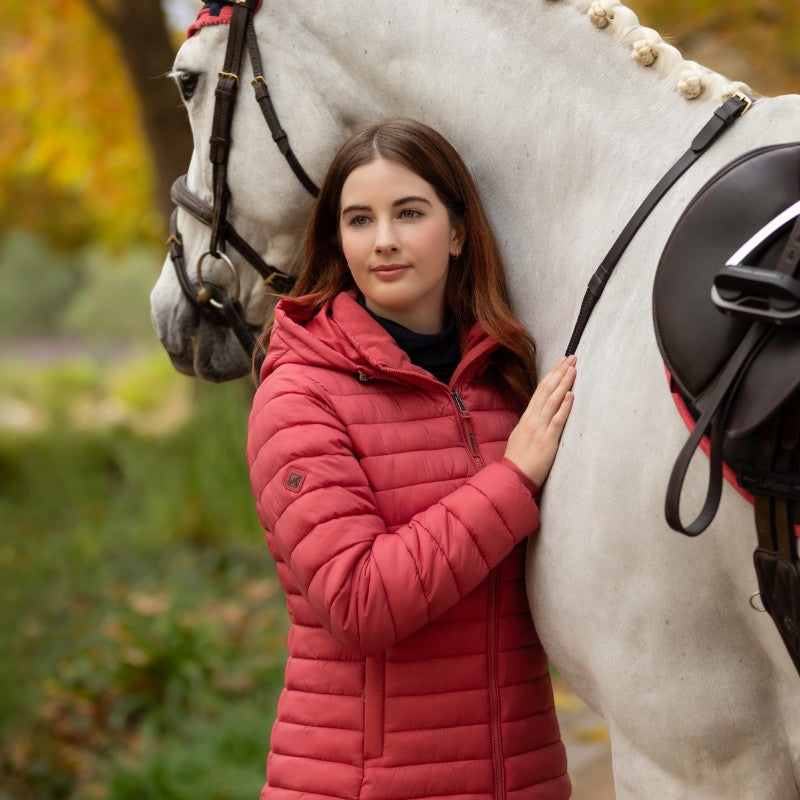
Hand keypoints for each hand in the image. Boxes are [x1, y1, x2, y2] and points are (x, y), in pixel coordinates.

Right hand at [503, 355, 575, 487]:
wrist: (512, 477)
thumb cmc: (517, 460)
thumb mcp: (520, 436)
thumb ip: (530, 424)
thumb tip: (538, 414)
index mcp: (527, 418)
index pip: (540, 390)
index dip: (551, 375)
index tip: (560, 363)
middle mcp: (532, 419)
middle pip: (547, 390)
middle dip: (559, 372)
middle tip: (571, 358)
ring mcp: (539, 429)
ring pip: (552, 401)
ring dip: (564, 383)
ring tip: (573, 369)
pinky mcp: (547, 441)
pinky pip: (557, 421)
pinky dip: (564, 407)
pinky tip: (571, 395)